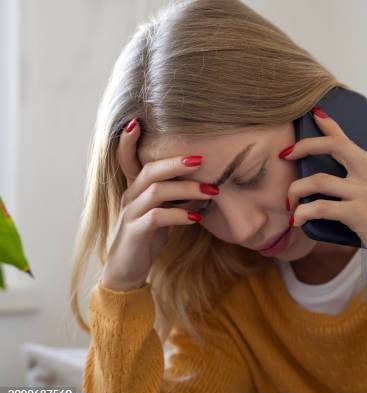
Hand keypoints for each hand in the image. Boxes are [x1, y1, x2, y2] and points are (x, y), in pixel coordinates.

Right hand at [100, 118, 218, 291]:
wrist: (127, 270)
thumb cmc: (148, 237)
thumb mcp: (162, 212)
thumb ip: (177, 196)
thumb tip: (206, 184)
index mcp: (135, 188)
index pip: (127, 158)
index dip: (128, 141)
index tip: (138, 121)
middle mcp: (130, 196)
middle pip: (150, 170)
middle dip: (177, 162)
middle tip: (202, 160)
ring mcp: (130, 214)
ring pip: (156, 191)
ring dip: (187, 189)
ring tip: (212, 191)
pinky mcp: (135, 233)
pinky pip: (157, 218)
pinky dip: (179, 214)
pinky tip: (196, 216)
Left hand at [282, 107, 366, 244]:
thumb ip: (363, 188)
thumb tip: (324, 184)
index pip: (349, 140)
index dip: (328, 125)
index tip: (313, 115)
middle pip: (334, 145)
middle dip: (304, 145)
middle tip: (285, 154)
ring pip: (318, 179)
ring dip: (296, 190)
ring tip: (290, 204)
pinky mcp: (359, 212)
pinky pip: (319, 207)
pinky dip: (302, 213)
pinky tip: (297, 221)